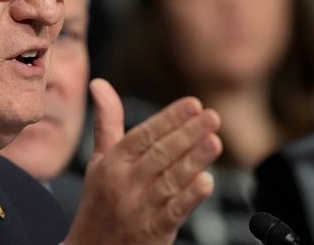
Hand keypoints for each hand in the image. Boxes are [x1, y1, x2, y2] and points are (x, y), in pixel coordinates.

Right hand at [65, 78, 221, 244]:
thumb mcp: (100, 161)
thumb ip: (107, 122)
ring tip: (215, 141)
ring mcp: (137, 210)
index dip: (168, 119)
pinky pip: (173, 213)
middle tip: (212, 117)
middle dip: (187, 134)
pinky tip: (206, 181)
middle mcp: (123, 184)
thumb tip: (99, 83)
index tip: (193, 103)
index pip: (142, 136)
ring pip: (170, 181)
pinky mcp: (152, 233)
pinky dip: (190, 197)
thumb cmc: (100, 200)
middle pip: (159, 155)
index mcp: (111, 164)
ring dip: (194, 160)